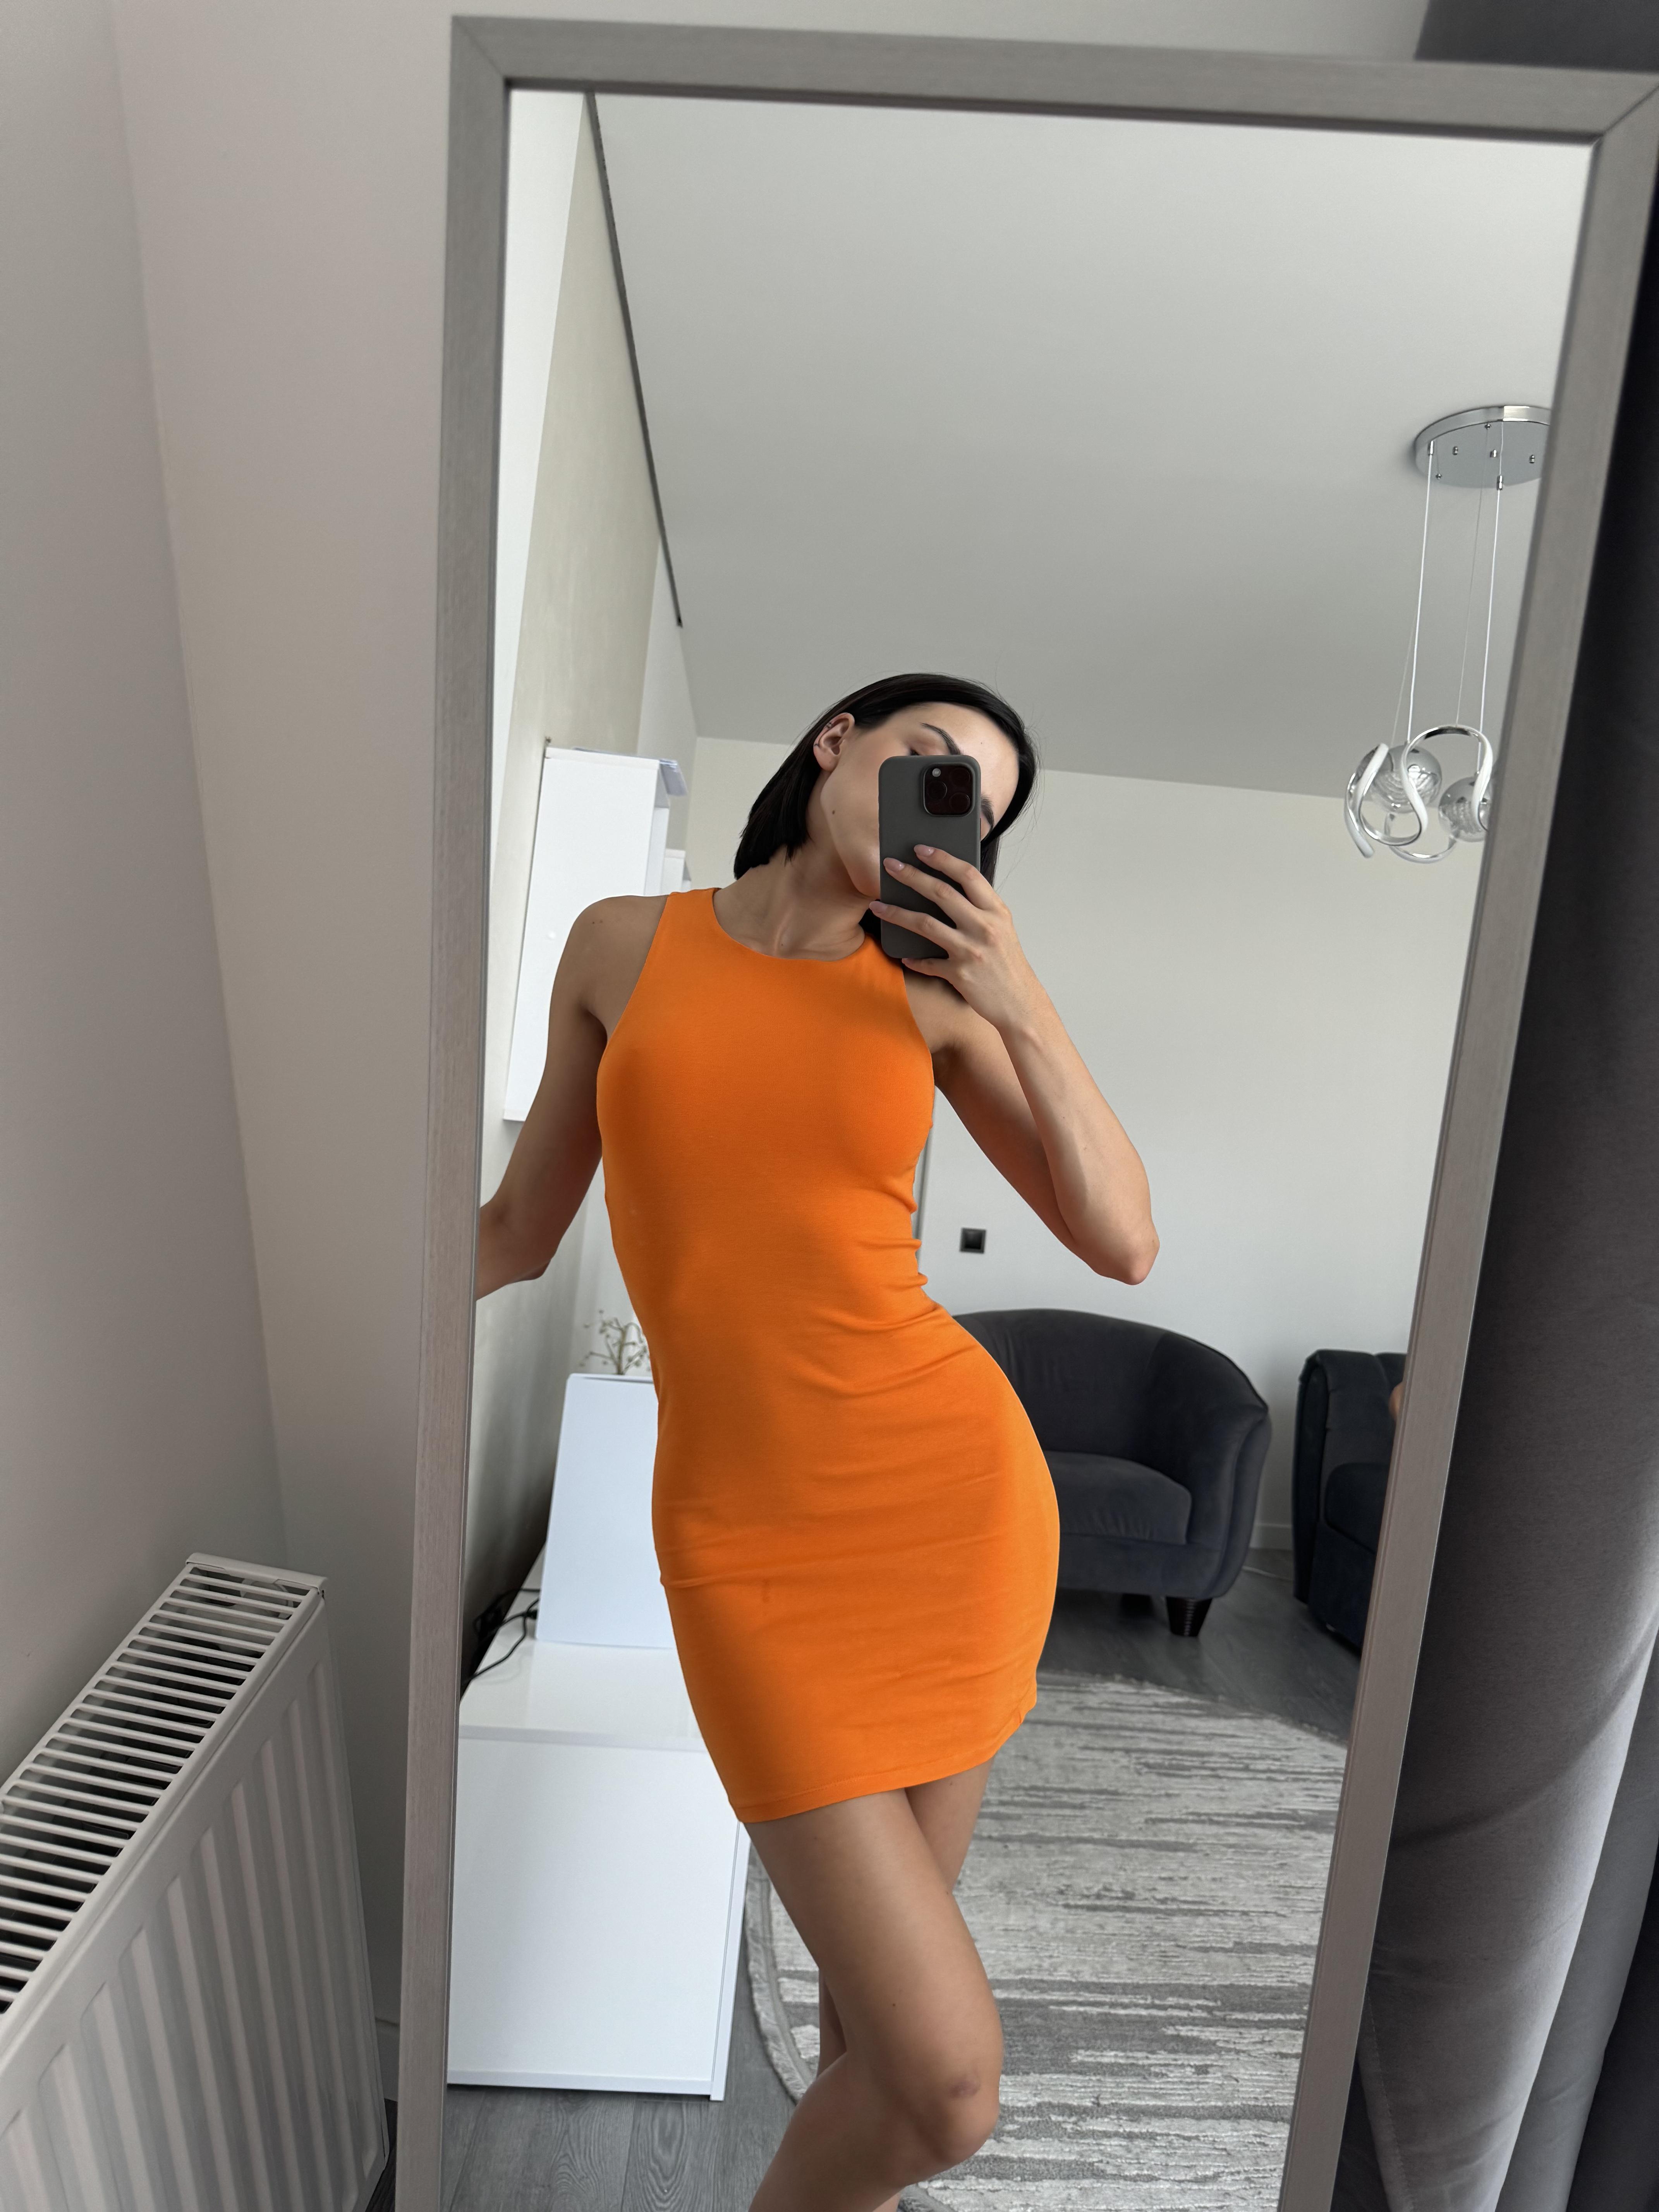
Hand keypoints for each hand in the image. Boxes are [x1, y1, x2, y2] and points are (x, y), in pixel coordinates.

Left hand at [871, 846, 1044, 1033]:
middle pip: (941, 893)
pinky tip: (904, 957)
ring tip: (877, 905)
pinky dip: (914, 960)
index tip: (920, 849)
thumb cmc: (1007, 963)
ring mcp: (971, 951)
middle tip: (889, 866)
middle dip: (911, 876)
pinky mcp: (959, 974)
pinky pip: (927, 963)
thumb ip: (980, 908)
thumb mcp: (1002, 928)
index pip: (967, 875)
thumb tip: (947, 887)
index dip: (942, 858)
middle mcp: (984, 927)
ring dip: (896, 913)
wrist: (1019, 1003)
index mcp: (996, 911)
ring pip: (925, 924)